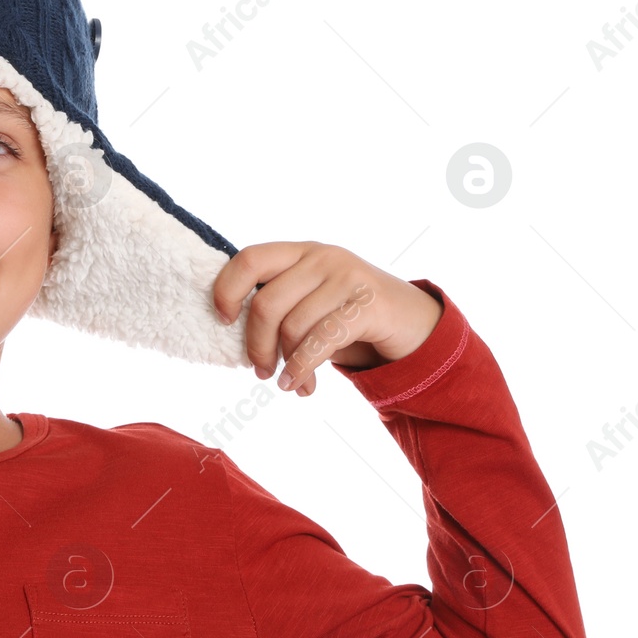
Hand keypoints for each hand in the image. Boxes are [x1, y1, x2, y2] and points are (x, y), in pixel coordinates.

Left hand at [211, 241, 442, 396]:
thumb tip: (231, 328)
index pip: (249, 259)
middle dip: (256, 345)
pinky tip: (299, 385)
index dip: (227, 290)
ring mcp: (348, 277)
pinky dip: (303, 369)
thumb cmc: (348, 314)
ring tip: (287, 382)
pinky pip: (321, 341)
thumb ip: (278, 301)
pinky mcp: (369, 304)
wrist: (414, 321)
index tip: (223, 321)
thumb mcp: (311, 298)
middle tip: (260, 370)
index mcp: (300, 252)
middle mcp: (322, 257)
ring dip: (284, 363)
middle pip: (266, 303)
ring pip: (292, 326)